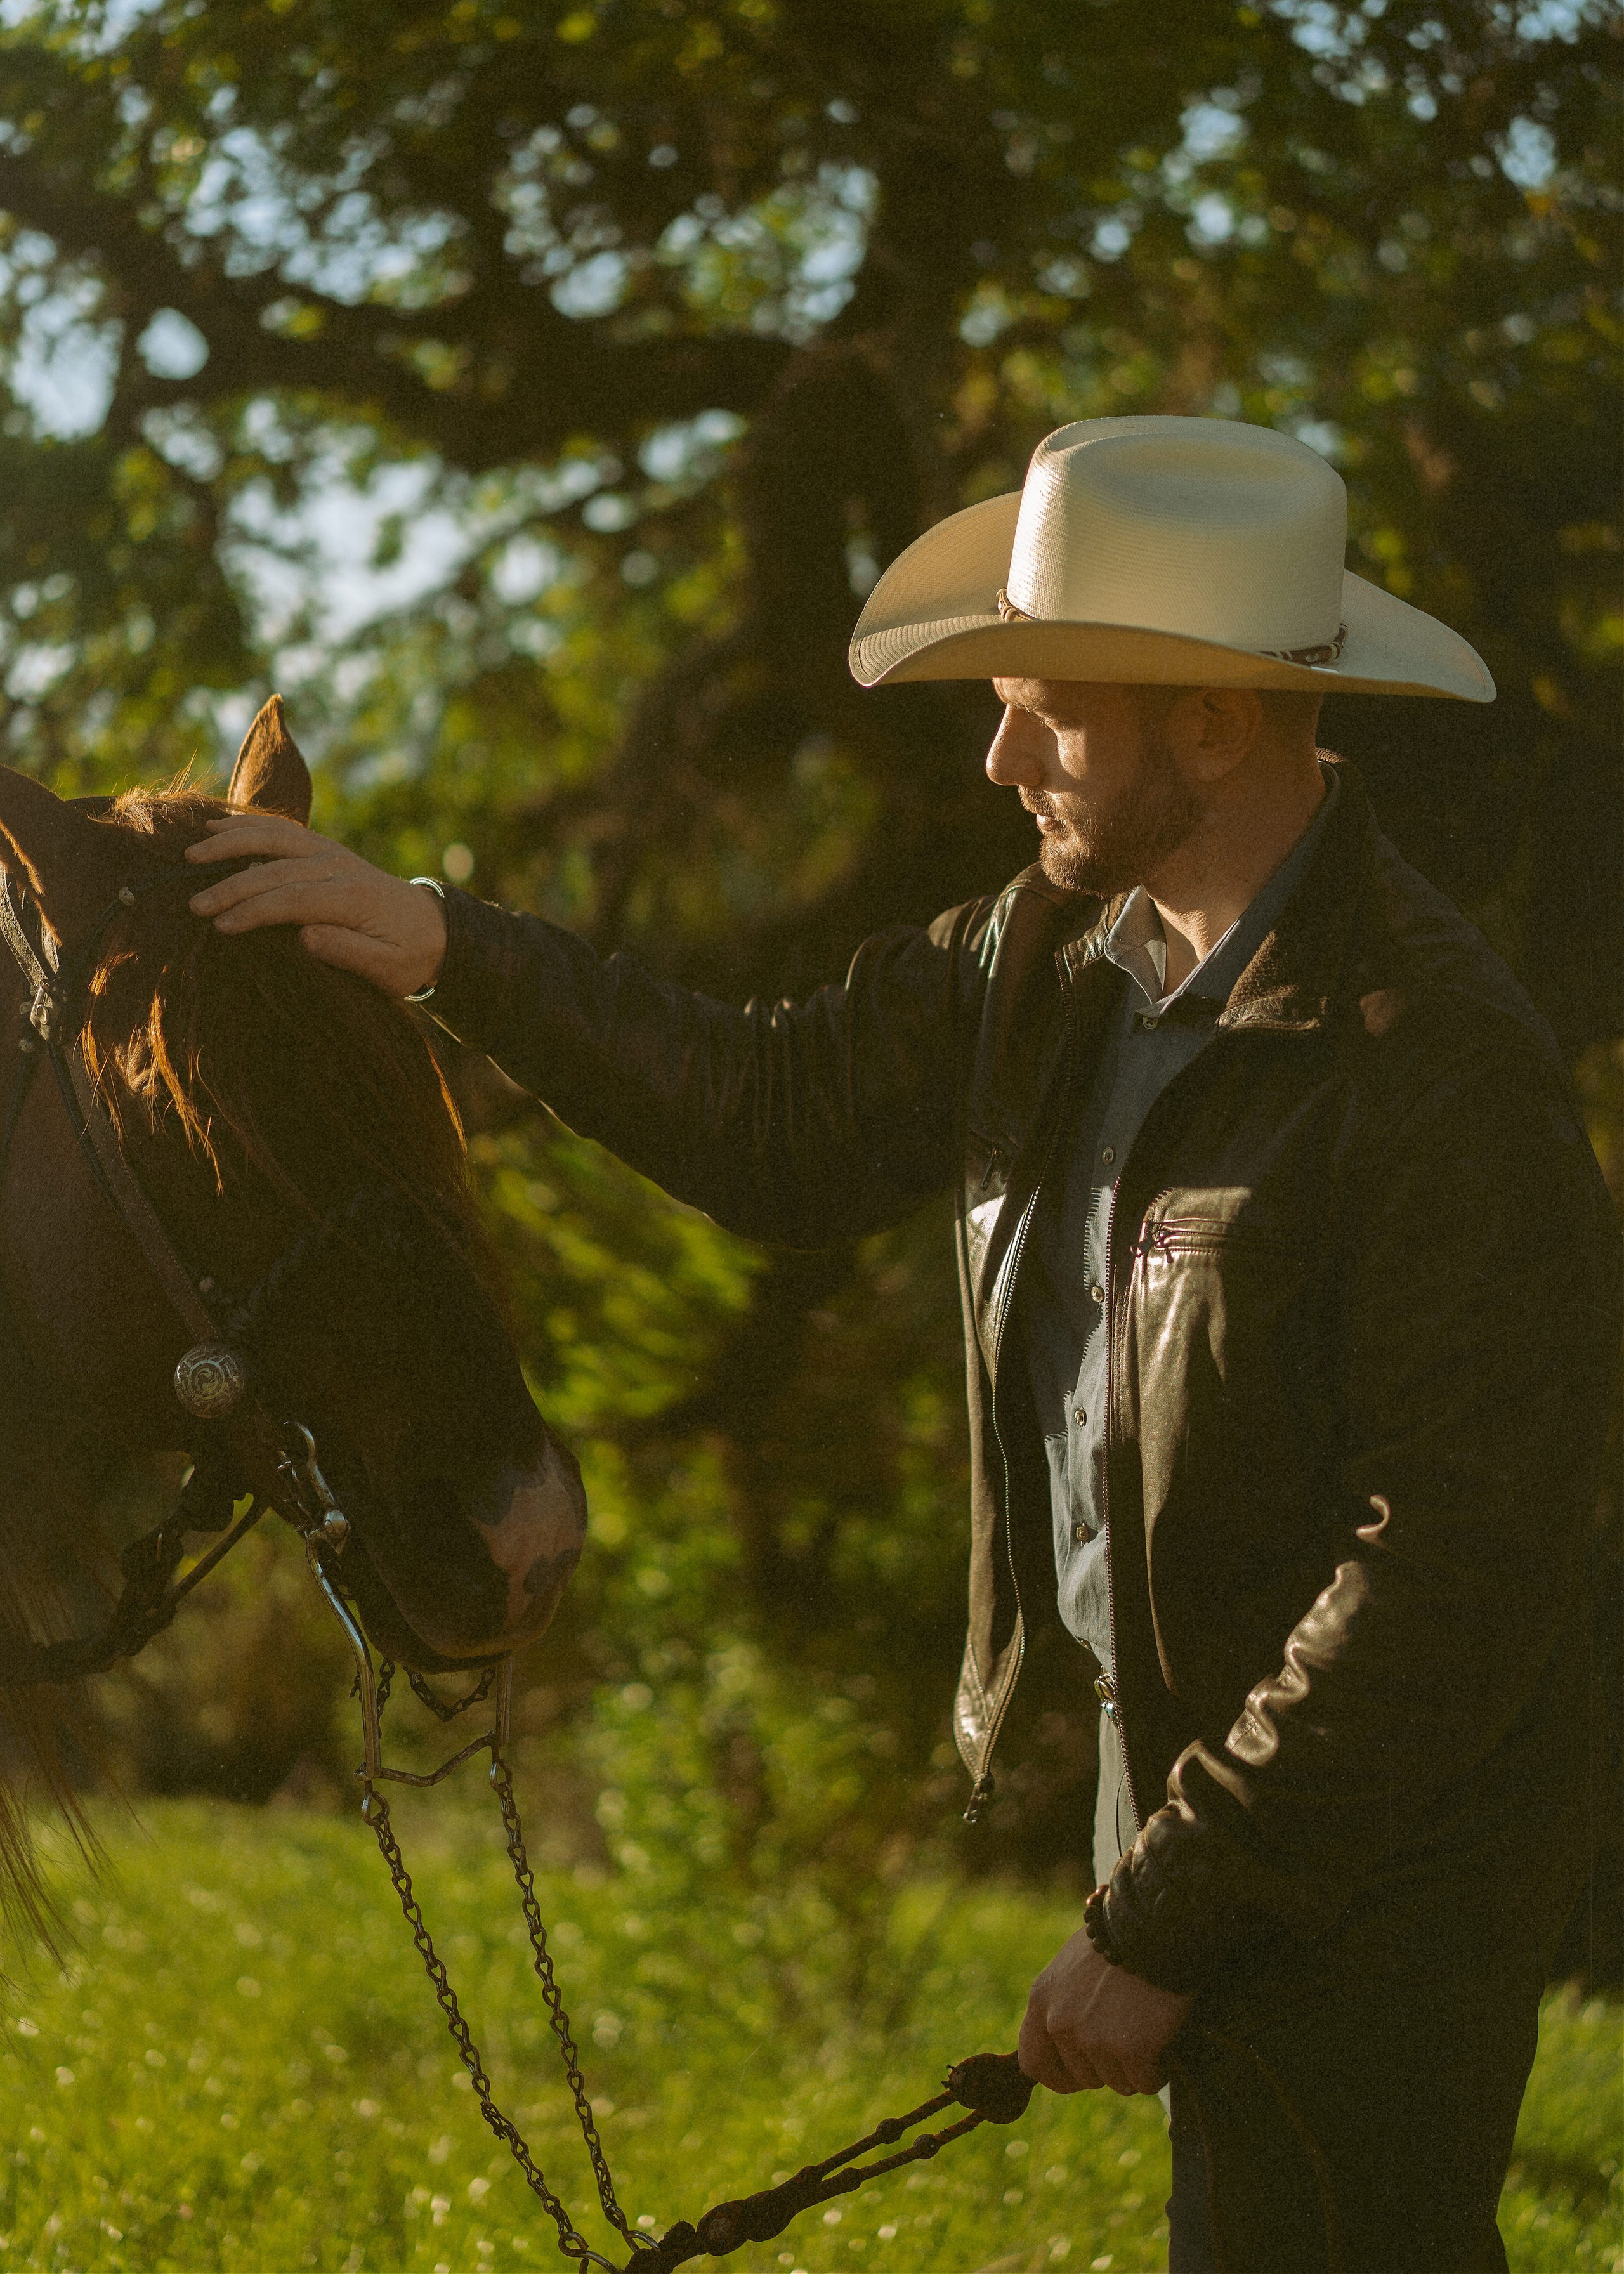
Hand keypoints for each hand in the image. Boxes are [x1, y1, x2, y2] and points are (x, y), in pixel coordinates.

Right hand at [185, 815, 446, 998]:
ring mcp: (331, 852)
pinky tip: (218, 826)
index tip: (222, 927)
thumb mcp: (390, 969)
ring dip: (233, 842)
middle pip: (276, 869)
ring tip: (194, 852)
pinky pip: (283, 830)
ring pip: (276, 837)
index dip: (255, 911)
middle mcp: (339, 866)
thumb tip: (305, 937)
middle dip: (232, 886)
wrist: (434, 929)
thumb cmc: (408, 956)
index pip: (294, 899)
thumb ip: (351, 954)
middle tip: (195, 905)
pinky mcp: (324, 849)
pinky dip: (249, 825)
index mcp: (354, 897)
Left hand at [1018, 1927, 1193, 2096]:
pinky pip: (1145, 2082)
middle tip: (1126, 2035)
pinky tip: (1161, 2037)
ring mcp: (1094, 2039)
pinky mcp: (1131, 2049)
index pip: (1032, 2062)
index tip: (1079, 2075)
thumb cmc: (1116, 1939)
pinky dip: (1157, 2069)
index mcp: (1042, 1999)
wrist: (1154, 1927)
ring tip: (1145, 2027)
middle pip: (1081, 2076)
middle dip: (1105, 2066)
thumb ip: (1060, 2003)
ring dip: (1133, 2067)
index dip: (1057, 2075)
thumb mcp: (1070, 1965)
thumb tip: (1064, 2040)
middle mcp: (1060, 2023)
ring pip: (1116, 2083)